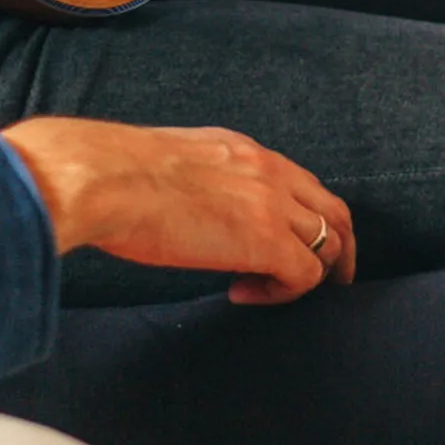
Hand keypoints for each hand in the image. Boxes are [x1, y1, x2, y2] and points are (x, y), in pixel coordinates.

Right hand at [1, 116, 355, 304]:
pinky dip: (282, 294)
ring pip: (327, 246)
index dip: (308, 218)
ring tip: (274, 293)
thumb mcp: (173, 160)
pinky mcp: (264, 241)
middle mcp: (267, 170)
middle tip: (330, 282)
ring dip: (308, 276)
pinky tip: (241, 293)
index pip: (303, 183)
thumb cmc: (117, 174)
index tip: (294, 245)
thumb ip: (199, 179)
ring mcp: (271, 204)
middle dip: (339, 250)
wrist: (104, 178)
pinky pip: (304, 277)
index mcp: (243, 149)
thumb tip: (189, 205)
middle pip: (335, 212)